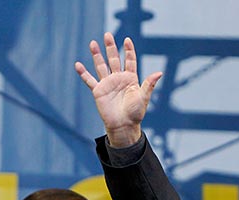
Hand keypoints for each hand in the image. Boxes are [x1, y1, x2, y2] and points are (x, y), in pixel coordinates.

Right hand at [74, 32, 162, 147]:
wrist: (124, 126)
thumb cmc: (136, 113)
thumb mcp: (143, 97)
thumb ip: (149, 84)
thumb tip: (160, 72)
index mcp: (130, 79)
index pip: (130, 61)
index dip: (129, 50)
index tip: (127, 39)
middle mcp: (118, 79)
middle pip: (114, 59)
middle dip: (111, 47)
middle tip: (108, 35)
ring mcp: (108, 84)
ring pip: (101, 66)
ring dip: (97, 55)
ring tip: (93, 43)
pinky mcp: (99, 91)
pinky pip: (89, 80)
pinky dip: (83, 73)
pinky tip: (78, 65)